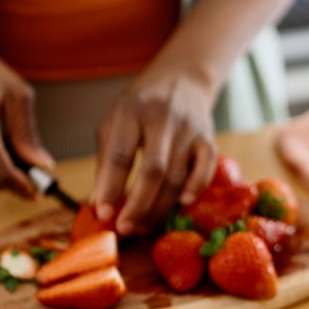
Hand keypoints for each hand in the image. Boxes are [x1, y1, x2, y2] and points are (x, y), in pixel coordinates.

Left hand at [91, 68, 218, 234]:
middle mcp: (162, 118)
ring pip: (177, 176)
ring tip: (143, 226)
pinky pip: (206, 168)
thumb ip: (106, 161)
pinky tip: (181, 205)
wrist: (181, 79)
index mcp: (131, 111)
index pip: (121, 155)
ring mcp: (189, 128)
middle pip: (153, 170)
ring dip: (160, 207)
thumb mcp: (114, 122)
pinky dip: (196, 188)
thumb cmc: (140, 107)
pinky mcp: (208, 137)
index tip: (103, 214)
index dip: (111, 187)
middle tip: (126, 229)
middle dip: (139, 205)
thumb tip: (100, 203)